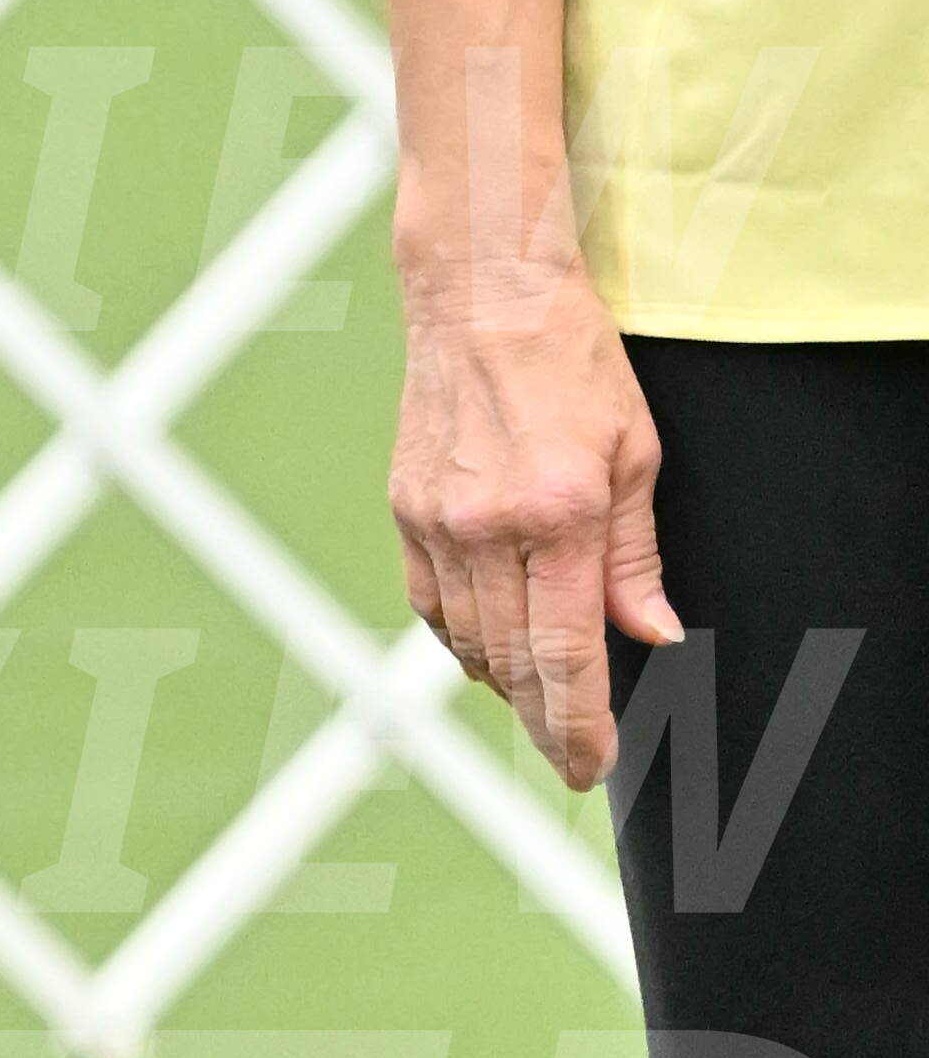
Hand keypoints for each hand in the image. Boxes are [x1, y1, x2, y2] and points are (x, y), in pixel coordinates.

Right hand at [388, 253, 675, 791]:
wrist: (481, 293)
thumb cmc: (569, 358)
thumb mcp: (634, 451)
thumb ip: (636, 554)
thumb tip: (651, 632)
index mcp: (558, 511)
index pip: (566, 650)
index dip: (580, 721)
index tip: (591, 764)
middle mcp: (488, 525)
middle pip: (512, 662)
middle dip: (546, 720)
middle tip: (571, 756)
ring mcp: (437, 522)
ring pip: (467, 642)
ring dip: (506, 682)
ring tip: (539, 701)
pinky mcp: (405, 512)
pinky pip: (430, 606)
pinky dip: (462, 639)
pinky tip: (489, 647)